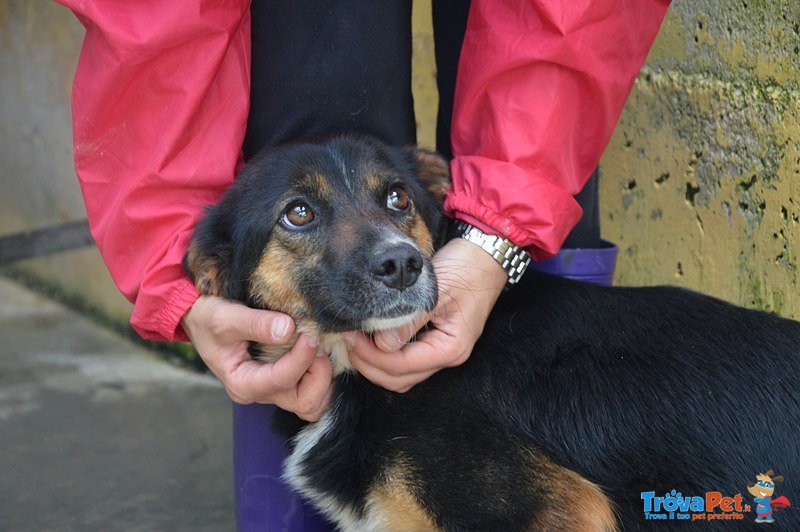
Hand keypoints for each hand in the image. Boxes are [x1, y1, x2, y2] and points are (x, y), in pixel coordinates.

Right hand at [181, 295, 332, 420]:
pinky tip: (319, 349)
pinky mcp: (286, 380)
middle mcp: (262, 393)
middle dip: (319, 374)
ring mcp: (276, 389)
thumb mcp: (224, 317)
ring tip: (319, 346)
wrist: (204, 319)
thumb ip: (254, 323)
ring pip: (314, 402)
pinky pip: (314, 389)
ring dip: (325, 377)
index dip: (301, 358)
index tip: (310, 334)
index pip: (281, 380)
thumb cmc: (210, 319)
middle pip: (305, 402)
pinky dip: (324, 374)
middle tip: (317, 342)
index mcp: (243, 384)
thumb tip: (288, 329)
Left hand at [347, 237, 506, 391]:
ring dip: (376, 363)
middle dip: (370, 364)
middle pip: (399, 379)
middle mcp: (447, 356)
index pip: (402, 366)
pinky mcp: (434, 341)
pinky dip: (386, 355)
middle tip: (349, 339)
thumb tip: (382, 344)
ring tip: (357, 339)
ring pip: (401, 374)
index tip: (352, 336)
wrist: (485, 255)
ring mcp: (441, 351)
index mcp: (450, 348)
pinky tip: (372, 337)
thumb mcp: (436, 291)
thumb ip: (410, 320)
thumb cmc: (466, 270)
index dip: (372, 356)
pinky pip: (406, 360)